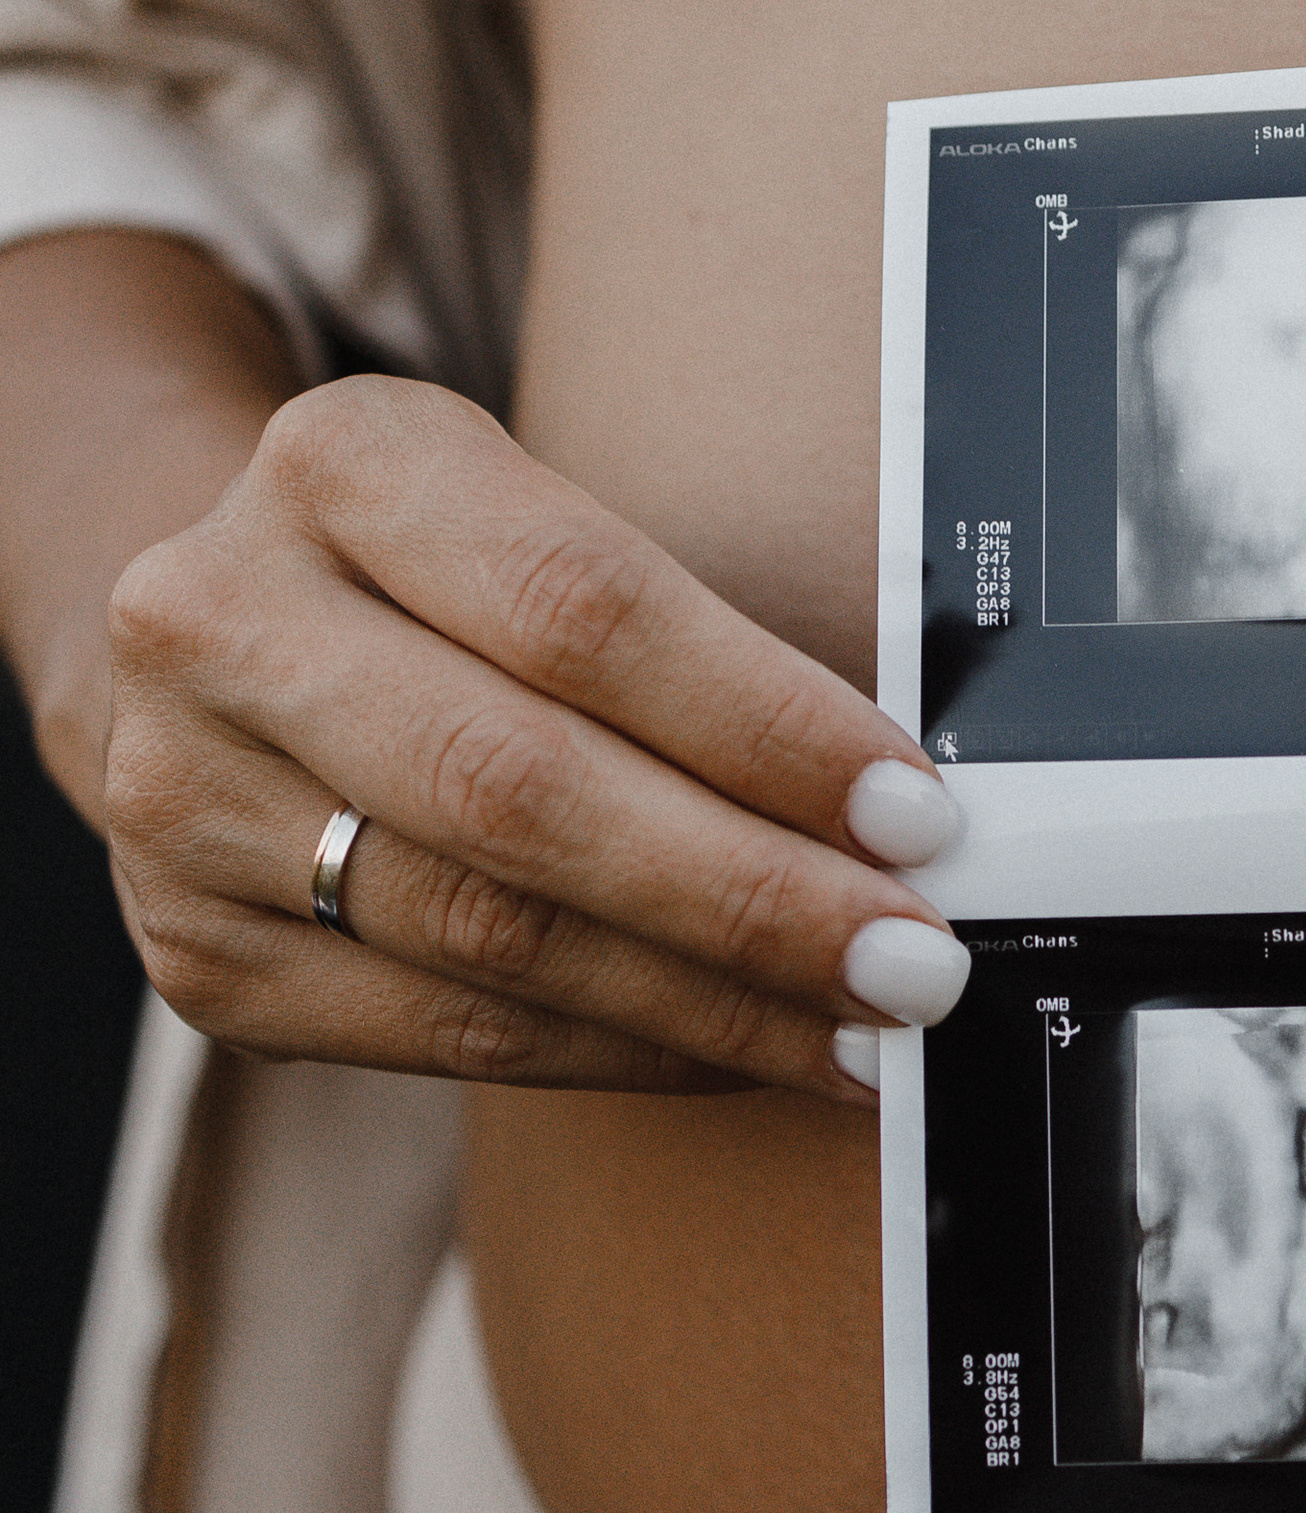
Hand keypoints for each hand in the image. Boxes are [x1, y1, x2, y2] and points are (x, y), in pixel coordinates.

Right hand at [103, 377, 968, 1095]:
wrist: (226, 638)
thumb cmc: (449, 579)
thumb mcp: (537, 520)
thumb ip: (690, 638)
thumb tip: (898, 803)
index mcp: (346, 462)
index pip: (584, 607)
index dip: (765, 725)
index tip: (913, 813)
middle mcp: (226, 618)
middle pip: (525, 788)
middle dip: (750, 896)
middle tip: (911, 962)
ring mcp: (184, 794)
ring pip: (493, 934)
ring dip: (711, 1000)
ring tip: (860, 1030)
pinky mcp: (194, 948)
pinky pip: (451, 1032)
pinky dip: (627, 1050)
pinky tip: (742, 1048)